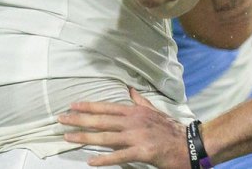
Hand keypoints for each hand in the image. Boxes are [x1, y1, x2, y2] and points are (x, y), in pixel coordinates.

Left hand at [61, 88, 188, 167]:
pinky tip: (91, 161)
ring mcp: (138, 136)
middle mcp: (134, 122)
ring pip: (106, 137)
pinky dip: (105, 159)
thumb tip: (130, 89)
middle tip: (61, 119)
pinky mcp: (143, 152)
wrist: (190, 144)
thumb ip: (140, 102)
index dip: (89, 106)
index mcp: (136, 112)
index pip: (108, 107)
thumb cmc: (171, 129)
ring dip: (85, 137)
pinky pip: (120, 156)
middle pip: (102, 120)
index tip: (73, 105)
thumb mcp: (155, 111)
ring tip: (68, 137)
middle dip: (80, 120)